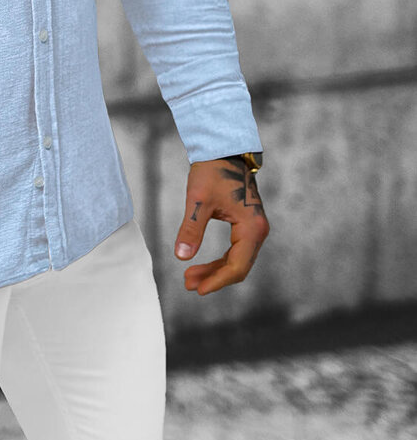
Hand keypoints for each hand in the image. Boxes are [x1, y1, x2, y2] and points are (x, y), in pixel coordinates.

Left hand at [174, 158, 268, 294]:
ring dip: (215, 270)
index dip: (217, 281)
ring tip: (190, 277)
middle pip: (238, 266)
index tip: (198, 289)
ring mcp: (254, 228)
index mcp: (251, 228)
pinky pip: (235, 250)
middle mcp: (258, 231)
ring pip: (236, 260)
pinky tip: (202, 264)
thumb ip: (191, 229)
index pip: (236, 266)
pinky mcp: (246, 225)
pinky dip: (220, 259)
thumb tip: (181, 256)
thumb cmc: (213, 171)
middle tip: (188, 284)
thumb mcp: (198, 200)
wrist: (223, 150)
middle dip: (213, 277)